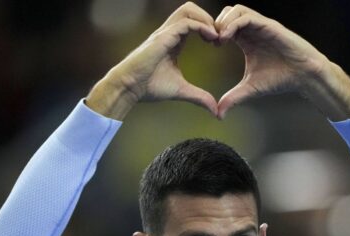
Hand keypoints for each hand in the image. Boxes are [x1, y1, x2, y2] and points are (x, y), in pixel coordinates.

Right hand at [86, 2, 218, 119]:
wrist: (130, 87)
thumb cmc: (149, 87)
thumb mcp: (181, 91)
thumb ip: (199, 97)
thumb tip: (215, 111)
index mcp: (173, 40)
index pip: (193, 21)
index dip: (208, 28)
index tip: (218, 44)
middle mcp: (169, 32)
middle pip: (191, 9)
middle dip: (208, 18)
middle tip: (219, 37)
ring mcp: (165, 32)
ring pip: (188, 9)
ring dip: (205, 19)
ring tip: (215, 36)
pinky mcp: (163, 37)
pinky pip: (186, 22)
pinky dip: (201, 26)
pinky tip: (211, 39)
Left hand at [215, 5, 349, 119]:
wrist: (303, 76)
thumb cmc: (280, 79)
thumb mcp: (250, 89)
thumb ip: (233, 98)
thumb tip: (218, 114)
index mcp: (246, 40)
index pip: (223, 26)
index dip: (213, 33)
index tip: (209, 47)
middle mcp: (252, 29)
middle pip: (226, 13)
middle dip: (214, 24)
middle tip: (210, 41)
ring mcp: (260, 25)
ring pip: (235, 10)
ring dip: (222, 22)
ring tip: (218, 40)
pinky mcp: (269, 25)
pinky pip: (246, 16)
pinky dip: (233, 24)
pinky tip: (226, 38)